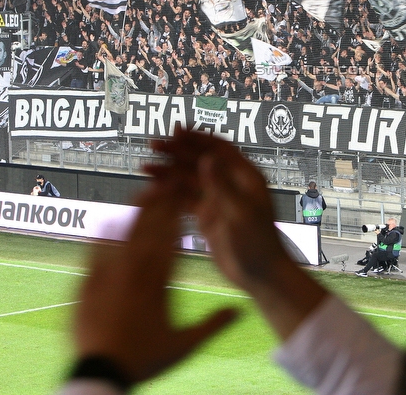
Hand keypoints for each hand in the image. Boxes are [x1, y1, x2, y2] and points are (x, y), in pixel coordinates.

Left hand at [73, 182, 236, 384]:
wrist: (100, 373)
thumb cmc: (143, 360)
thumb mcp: (184, 345)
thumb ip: (213, 324)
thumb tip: (240, 310)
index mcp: (158, 282)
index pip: (172, 237)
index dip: (179, 212)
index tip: (187, 195)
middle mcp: (132, 272)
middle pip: (148, 227)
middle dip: (160, 201)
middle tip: (168, 182)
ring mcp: (106, 275)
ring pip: (122, 233)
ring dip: (134, 210)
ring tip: (144, 191)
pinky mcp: (85, 284)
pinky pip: (94, 251)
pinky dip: (103, 234)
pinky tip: (108, 220)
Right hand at [146, 130, 325, 339]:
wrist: (260, 274)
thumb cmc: (257, 242)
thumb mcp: (239, 212)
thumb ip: (221, 185)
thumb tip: (206, 157)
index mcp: (245, 176)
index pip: (218, 149)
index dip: (197, 138)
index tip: (176, 130)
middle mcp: (231, 183)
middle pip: (200, 161)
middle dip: (177, 152)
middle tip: (153, 145)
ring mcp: (218, 200)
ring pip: (189, 180)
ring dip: (169, 173)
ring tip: (145, 167)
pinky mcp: (208, 217)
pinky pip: (186, 200)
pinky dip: (170, 193)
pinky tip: (153, 189)